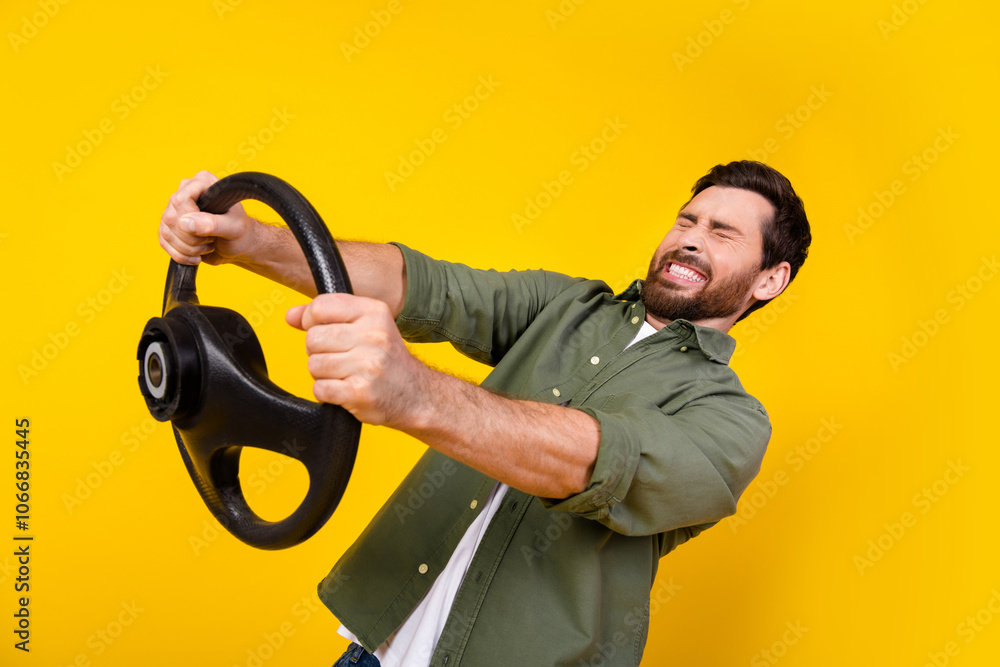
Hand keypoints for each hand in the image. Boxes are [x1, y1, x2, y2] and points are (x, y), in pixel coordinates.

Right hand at [159, 170, 259, 265]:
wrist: (239, 246)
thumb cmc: (242, 233)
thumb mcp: (234, 228)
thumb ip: (213, 224)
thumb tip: (185, 222)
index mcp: (203, 182)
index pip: (181, 200)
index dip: (192, 220)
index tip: (210, 231)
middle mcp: (186, 191)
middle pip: (171, 218)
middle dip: (192, 239)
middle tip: (212, 240)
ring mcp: (176, 209)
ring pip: (166, 232)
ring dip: (188, 248)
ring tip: (207, 247)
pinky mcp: (171, 226)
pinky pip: (164, 242)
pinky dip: (180, 255)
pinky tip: (196, 256)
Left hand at [286, 293, 428, 426]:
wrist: (414, 394)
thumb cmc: (386, 359)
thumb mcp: (365, 326)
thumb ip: (327, 317)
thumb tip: (290, 316)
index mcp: (374, 312)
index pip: (321, 306)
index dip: (311, 321)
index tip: (323, 331)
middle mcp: (373, 336)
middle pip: (313, 338)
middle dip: (318, 352)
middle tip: (340, 358)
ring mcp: (368, 365)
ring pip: (314, 365)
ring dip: (323, 374)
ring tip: (345, 375)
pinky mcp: (361, 392)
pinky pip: (320, 389)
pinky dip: (326, 393)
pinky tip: (344, 390)